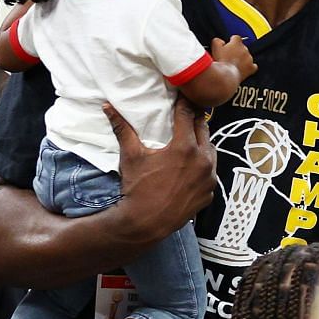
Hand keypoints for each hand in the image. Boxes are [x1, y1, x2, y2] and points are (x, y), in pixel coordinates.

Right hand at [107, 97, 215, 239]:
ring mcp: (210, 177)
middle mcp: (204, 160)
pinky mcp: (210, 192)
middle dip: (195, 121)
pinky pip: (210, 173)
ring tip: (191, 140)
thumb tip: (107, 107)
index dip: (184, 104)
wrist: (145, 222)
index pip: (188, 116)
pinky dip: (203, 168)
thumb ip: (123, 129)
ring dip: (202, 144)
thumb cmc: (137, 187)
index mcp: (185, 147)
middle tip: (188, 114)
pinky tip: (192, 167)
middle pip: (203, 131)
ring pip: (211, 152)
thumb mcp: (131, 157)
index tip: (183, 96)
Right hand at [210, 34, 257, 81]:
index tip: (228, 44)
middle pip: (242, 47)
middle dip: (236, 51)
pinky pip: (253, 66)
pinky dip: (248, 67)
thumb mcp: (215, 47)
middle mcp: (245, 49)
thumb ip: (218, 41)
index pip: (236, 38)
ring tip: (233, 64)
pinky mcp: (251, 67)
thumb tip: (220, 41)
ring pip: (247, 56)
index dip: (232, 41)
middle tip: (228, 57)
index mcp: (237, 43)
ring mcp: (249, 58)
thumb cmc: (220, 61)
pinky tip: (242, 69)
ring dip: (242, 59)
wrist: (225, 75)